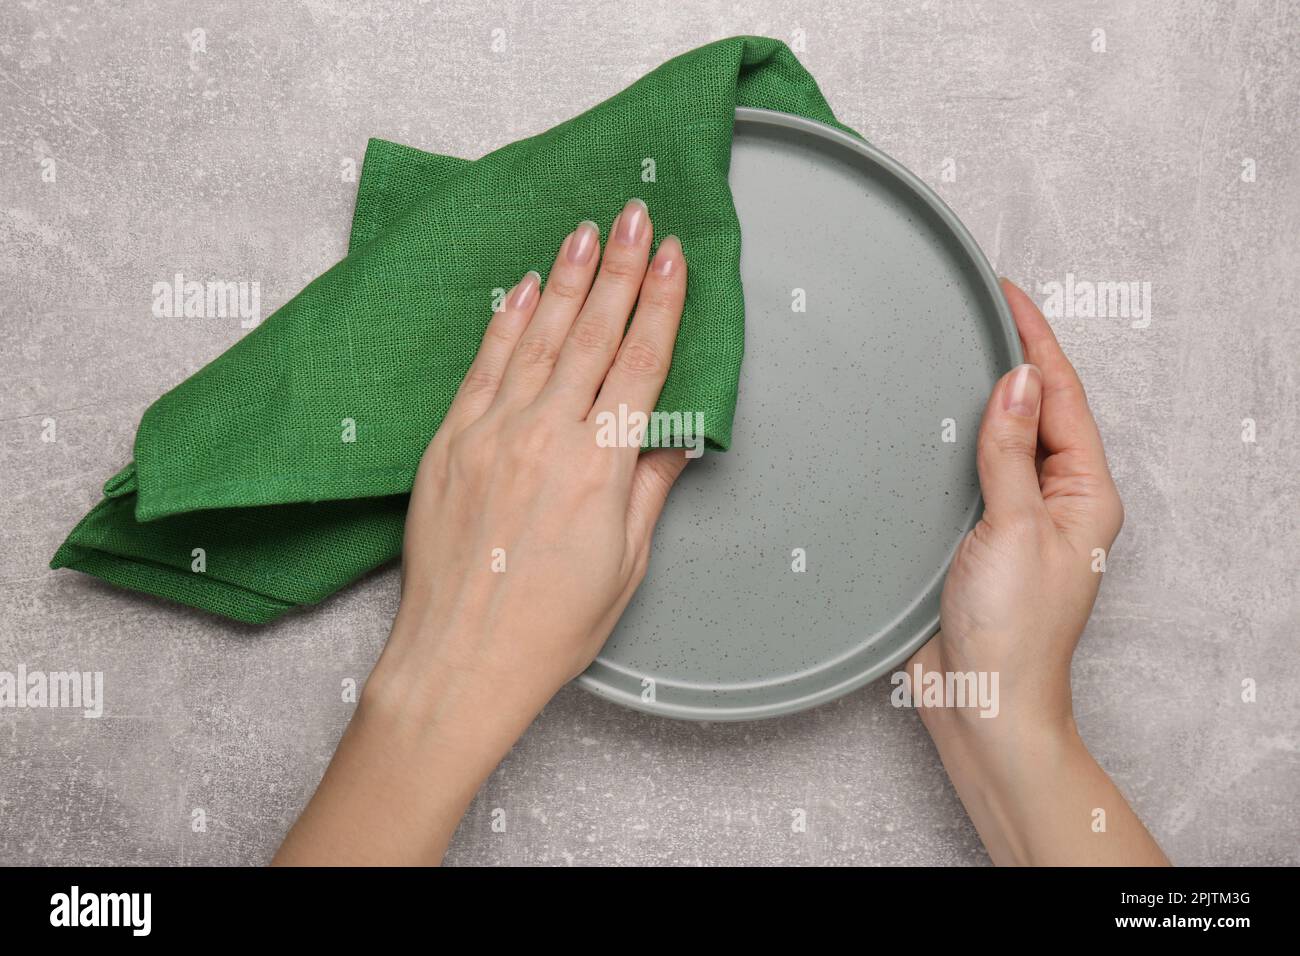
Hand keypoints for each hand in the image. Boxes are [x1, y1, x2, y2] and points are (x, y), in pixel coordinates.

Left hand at [275, 199, 689, 864]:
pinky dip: (504, 323)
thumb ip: (650, 486)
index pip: (641, 363)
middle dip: (618, 267)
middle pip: (592, 334)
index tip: (672, 254)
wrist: (460, 660)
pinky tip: (523, 288)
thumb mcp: (626, 562)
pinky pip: (482, 366)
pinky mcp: (449, 442)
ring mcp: (491, 433)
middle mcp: (546, 435)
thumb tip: (678, 435)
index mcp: (601, 466)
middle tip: (633, 213)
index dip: (660, 302)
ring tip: (584, 229)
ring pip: (537, 338)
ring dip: (564, 279)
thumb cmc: (550, 626)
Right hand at [910, 279, 1166, 865]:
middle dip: (1009, 357)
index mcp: (1084, 494)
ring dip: (977, 396)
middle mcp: (1053, 501)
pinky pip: (967, 473)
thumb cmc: (1013, 632)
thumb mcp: (1015, 528)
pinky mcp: (973, 537)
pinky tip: (925, 422)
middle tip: (975, 305)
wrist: (980, 703)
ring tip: (950, 347)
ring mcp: (1013, 518)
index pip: (1061, 397)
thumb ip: (1011, 452)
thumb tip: (1018, 381)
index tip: (1005, 292)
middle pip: (1034, 410)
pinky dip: (949, 440)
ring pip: (998, 439)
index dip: (1035, 339)